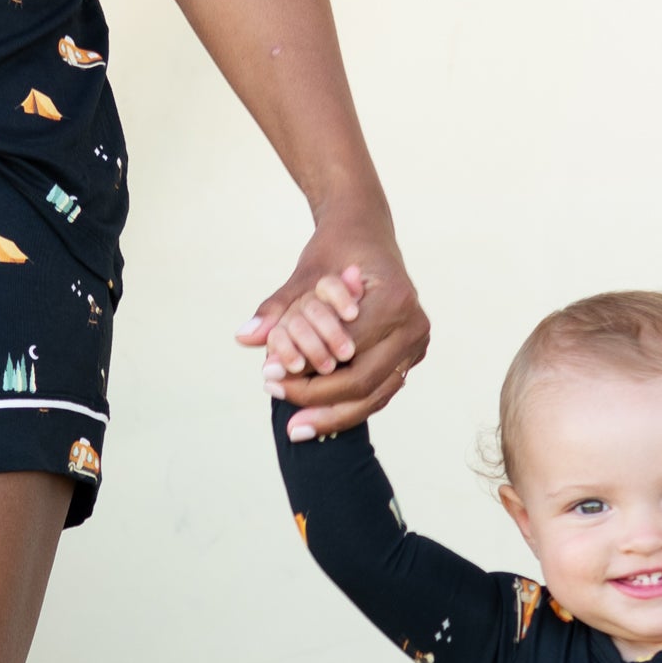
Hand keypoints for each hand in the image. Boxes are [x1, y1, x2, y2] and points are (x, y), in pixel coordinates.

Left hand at [236, 235, 430, 440]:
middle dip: (319, 402)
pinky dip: (350, 405)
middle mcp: (414, 324)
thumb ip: (277, 309)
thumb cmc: (335, 249)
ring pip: (376, 395)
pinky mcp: (412, 355)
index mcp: (394, 300)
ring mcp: (417, 342)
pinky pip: (381, 389)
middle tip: (285, 421)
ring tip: (298, 428)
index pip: (345, 353)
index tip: (268, 379)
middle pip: (364, 382)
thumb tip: (244, 337)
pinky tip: (320, 417)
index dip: (305, 374)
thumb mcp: (304, 275)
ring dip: (336, 415)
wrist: (366, 234)